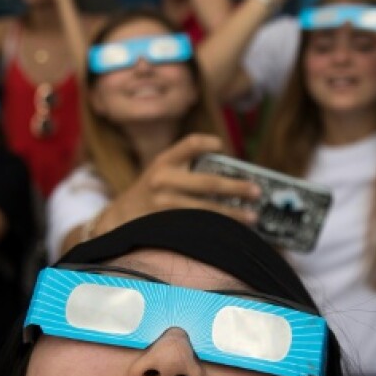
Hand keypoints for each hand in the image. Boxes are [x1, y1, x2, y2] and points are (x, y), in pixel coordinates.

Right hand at [107, 134, 261, 229]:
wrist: (119, 218)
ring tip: (252, 217)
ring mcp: (164, 205)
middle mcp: (163, 180)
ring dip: (233, 214)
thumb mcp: (159, 171)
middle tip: (256, 191)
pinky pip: (198, 227)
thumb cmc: (150, 192)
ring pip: (206, 210)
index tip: (222, 146)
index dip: (208, 143)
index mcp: (163, 162)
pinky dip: (217, 229)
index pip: (189, 144)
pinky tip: (233, 232)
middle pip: (208, 183)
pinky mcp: (165, 226)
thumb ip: (185, 167)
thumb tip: (231, 177)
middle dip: (236, 187)